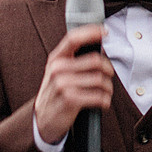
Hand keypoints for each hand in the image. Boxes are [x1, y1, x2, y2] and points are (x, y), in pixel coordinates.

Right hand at [33, 25, 115, 144]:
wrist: (42, 120)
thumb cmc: (55, 94)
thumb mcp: (57, 72)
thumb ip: (73, 59)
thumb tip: (98, 46)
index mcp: (56, 58)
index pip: (74, 38)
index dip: (91, 32)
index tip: (105, 31)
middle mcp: (57, 69)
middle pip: (95, 60)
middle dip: (108, 69)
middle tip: (109, 75)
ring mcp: (63, 84)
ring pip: (100, 79)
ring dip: (108, 88)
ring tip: (105, 92)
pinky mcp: (70, 100)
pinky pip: (98, 96)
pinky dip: (105, 100)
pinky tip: (103, 102)